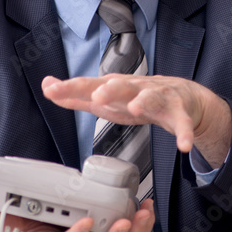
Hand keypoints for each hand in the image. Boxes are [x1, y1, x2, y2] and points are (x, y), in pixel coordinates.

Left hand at [41, 74, 231, 166]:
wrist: (183, 97)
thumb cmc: (138, 97)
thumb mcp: (105, 98)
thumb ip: (76, 95)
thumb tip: (47, 85)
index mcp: (116, 87)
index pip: (91, 85)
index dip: (72, 87)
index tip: (52, 89)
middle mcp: (136, 89)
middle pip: (122, 86)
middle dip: (110, 89)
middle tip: (98, 96)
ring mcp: (159, 99)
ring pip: (152, 98)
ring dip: (144, 101)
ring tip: (137, 108)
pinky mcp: (180, 113)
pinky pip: (182, 123)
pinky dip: (184, 133)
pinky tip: (183, 145)